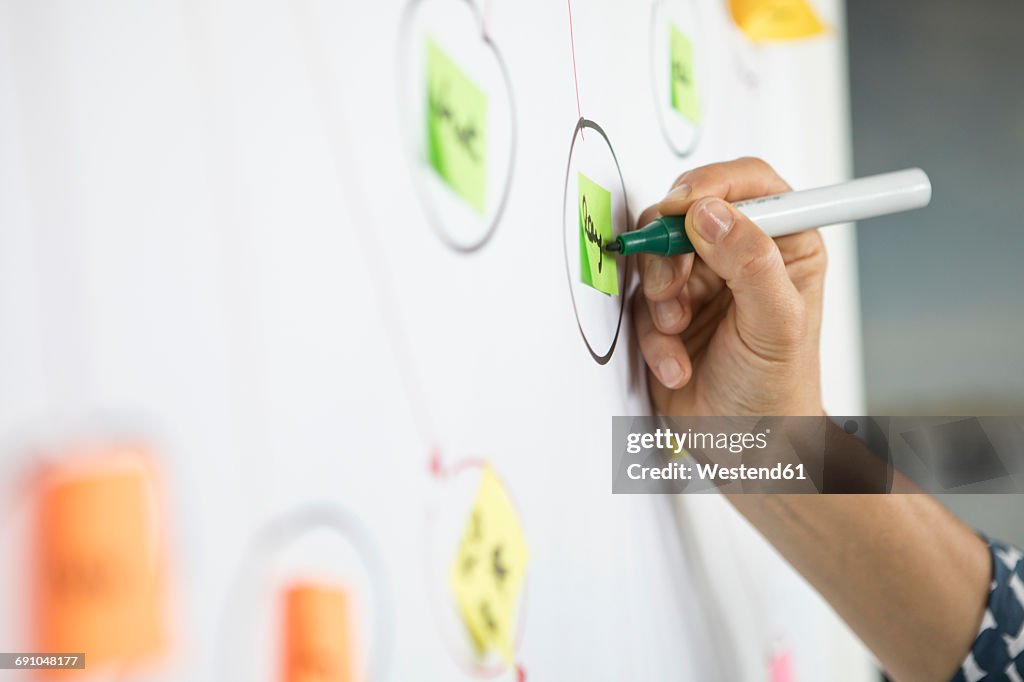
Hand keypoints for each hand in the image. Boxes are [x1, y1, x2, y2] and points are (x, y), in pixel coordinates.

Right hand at [634, 157, 825, 415]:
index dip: (712, 185)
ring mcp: (701, 283)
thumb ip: (750, 262)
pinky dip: (652, 336)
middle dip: (671, 252)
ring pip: (656, 256)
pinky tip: (676, 364)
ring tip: (677, 331)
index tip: (683, 207)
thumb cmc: (777, 392)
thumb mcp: (776, 324)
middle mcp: (740, 256)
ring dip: (659, 298)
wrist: (744, 450)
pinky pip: (640, 303)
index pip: (750, 184)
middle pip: (688, 214)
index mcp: (784, 245)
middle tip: (673, 290)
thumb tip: (710, 213)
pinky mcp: (668, 312)